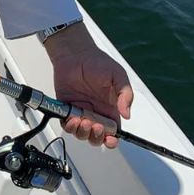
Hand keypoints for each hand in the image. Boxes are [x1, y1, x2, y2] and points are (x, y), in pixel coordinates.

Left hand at [44, 23, 132, 148]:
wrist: (75, 54)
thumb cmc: (97, 62)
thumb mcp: (118, 76)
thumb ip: (125, 94)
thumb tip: (127, 113)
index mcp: (111, 108)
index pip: (114, 131)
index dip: (112, 140)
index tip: (111, 139)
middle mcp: (96, 113)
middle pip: (97, 137)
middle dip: (97, 137)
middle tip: (96, 126)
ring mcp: (81, 112)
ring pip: (82, 134)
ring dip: (83, 132)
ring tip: (83, 121)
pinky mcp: (67, 109)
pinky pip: (67, 125)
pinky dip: (70, 126)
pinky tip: (73, 118)